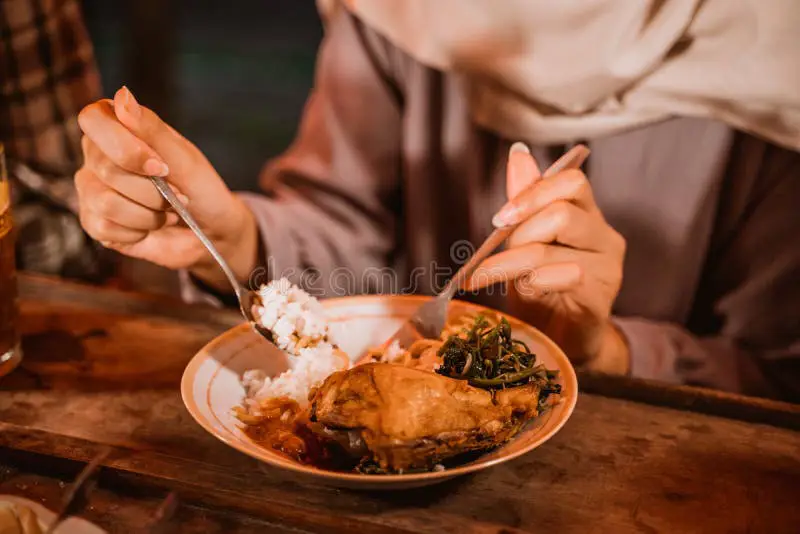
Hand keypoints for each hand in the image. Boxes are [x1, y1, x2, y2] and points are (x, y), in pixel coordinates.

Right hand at [75, 86, 257, 290]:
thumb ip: (151, 128)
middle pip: (107, 170)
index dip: (124, 146)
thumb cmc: (199, 187)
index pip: (92, 119)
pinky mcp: (94, 222)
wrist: (210, 228)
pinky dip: (138, 231)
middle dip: (153, 191)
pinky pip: (104, 227)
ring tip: (167, 213)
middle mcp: (96, 157)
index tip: (160, 167)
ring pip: (105, 202)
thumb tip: (122, 96)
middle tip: (177, 196)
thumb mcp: (183, 156)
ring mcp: (91, 190)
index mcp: (116, 129)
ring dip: (148, 214)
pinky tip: (151, 227)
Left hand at [468, 143, 629, 373]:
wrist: (558, 343)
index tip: (500, 218)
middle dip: (520, 231)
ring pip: (559, 243)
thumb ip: (524, 201)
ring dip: (514, 259)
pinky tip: (523, 290)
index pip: (572, 181)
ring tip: (490, 277)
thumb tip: (518, 153)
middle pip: (562, 211)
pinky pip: (569, 274)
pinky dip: (535, 280)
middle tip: (495, 255)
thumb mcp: (524, 244)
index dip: (532, 193)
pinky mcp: (602, 297)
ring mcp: (609, 267)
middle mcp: (604, 236)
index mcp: (586, 216)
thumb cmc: (541, 292)